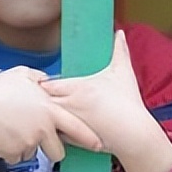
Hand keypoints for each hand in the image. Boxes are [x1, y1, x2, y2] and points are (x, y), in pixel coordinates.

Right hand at [0, 66, 101, 164]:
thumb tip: (48, 81)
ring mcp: (29, 142)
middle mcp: (43, 128)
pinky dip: (10, 151)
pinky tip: (1, 135)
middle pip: (59, 152)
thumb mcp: (23, 75)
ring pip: (33, 154)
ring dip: (25, 147)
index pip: (77, 128)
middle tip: (39, 140)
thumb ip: (41, 80)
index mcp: (49, 109)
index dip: (90, 139)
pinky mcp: (14, 153)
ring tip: (11, 129)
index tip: (99, 145)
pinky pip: (16, 158)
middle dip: (52, 150)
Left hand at [41, 31, 171, 171]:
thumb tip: (119, 32)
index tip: (44, 85)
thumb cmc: (128, 102)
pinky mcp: (73, 138)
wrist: (135, 133)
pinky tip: (55, 129)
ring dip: (44, 115)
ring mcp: (71, 122)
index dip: (44, 84)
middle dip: (40, 99)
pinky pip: (55, 134)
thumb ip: (119, 50)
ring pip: (45, 117)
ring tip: (42, 113)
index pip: (48, 84)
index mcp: (78, 87)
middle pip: (43, 100)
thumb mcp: (123, 72)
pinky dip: (53, 131)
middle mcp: (70, 103)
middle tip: (36, 98)